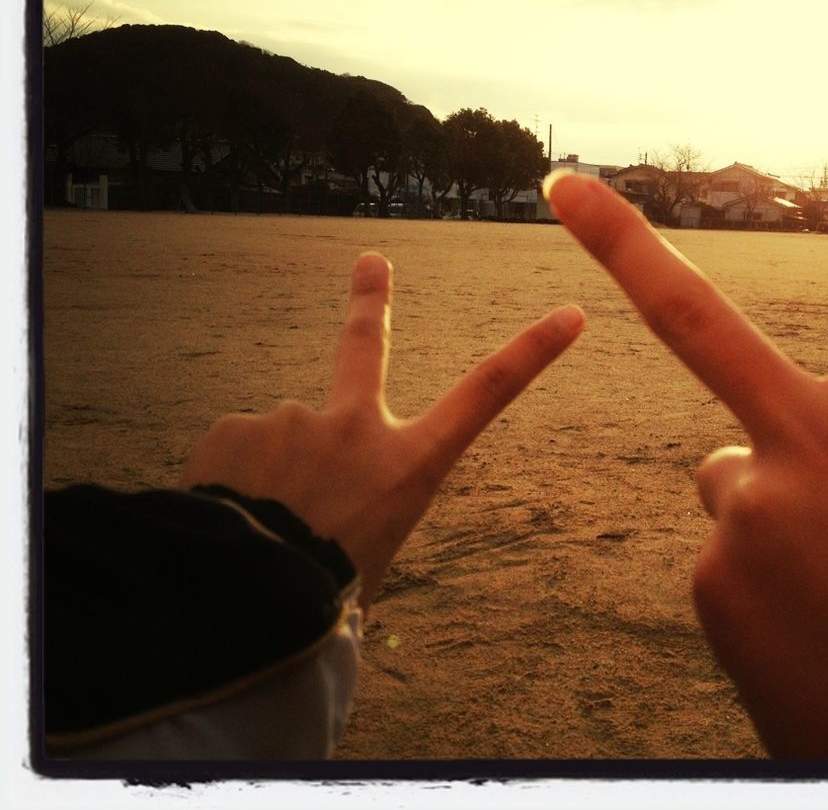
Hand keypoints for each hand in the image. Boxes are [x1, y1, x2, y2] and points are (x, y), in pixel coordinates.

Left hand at [182, 252, 583, 614]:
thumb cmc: (320, 599)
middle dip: (371, 301)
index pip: (486, 396)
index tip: (569, 314)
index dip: (532, 352)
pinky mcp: (238, 428)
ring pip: (280, 444)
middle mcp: (357, 429)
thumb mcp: (369, 568)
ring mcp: (296, 421)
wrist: (249, 596)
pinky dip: (226, 484)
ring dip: (266, 478)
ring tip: (254, 529)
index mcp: (407, 466)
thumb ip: (357, 527)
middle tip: (371, 262)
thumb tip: (324, 536)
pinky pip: (231, 457)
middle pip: (365, 346)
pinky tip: (225, 519)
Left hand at [544, 70, 827, 757]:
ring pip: (726, 487)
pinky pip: (716, 560)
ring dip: (762, 529)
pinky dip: (750, 591)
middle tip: (559, 182)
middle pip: (700, 319)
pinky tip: (797, 639)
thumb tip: (717, 459)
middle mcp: (823, 442)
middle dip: (622, 242)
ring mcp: (754, 505)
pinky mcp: (710, 572)